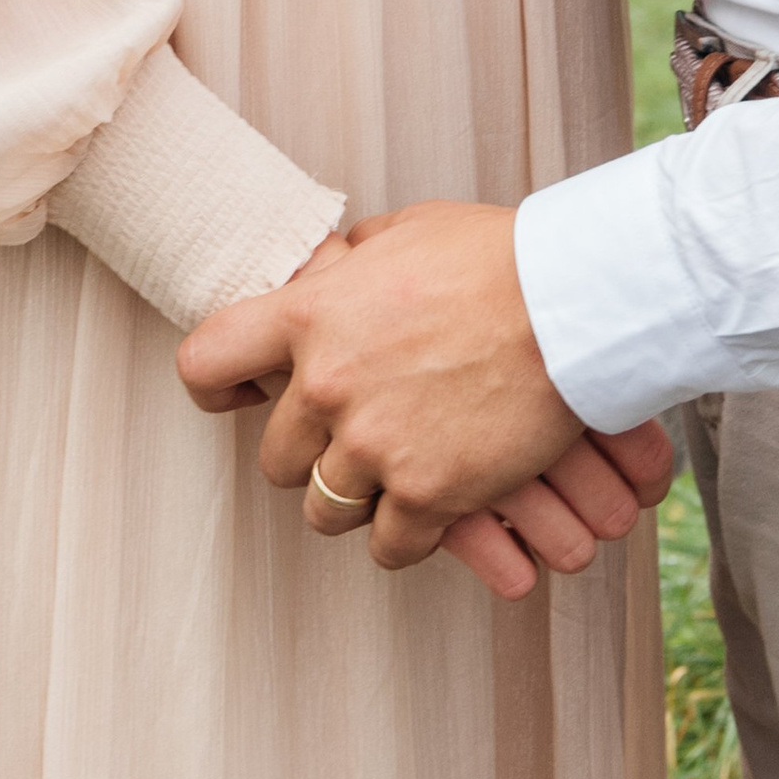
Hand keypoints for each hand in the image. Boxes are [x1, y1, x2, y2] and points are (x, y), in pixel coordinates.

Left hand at [178, 202, 675, 595]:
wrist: (571, 303)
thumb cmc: (498, 256)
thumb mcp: (411, 232)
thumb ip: (358, 260)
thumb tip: (336, 266)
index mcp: (310, 313)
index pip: (207, 362)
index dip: (218, 386)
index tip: (241, 395)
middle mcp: (327, 386)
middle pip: (274, 457)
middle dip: (308, 452)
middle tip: (351, 438)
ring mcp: (373, 446)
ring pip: (324, 511)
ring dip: (354, 499)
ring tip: (392, 477)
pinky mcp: (425, 495)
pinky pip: (387, 546)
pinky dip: (406, 536)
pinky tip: (432, 510)